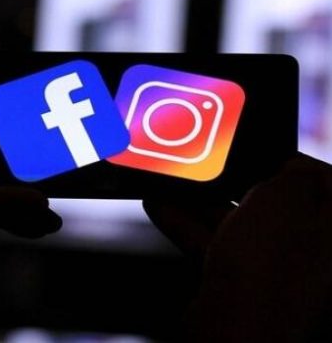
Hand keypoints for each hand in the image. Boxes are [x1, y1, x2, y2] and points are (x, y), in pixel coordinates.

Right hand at [144, 154, 331, 340]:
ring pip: (245, 226)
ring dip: (208, 203)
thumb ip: (292, 174)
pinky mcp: (245, 287)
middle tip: (221, 167)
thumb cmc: (268, 265)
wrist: (232, 324)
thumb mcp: (283, 196)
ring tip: (178, 183)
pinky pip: (220, 246)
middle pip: (282, 205)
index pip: (327, 183)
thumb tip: (292, 169)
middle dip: (243, 182)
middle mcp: (316, 256)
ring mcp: (281, 274)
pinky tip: (163, 208)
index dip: (297, 163)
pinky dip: (193, 226)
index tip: (271, 154)